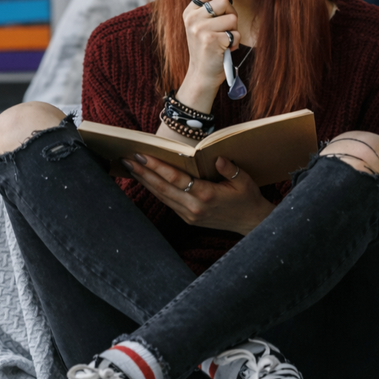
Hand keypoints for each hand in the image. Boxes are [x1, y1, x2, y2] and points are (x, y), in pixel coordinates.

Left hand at [122, 154, 274, 236]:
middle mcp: (194, 207)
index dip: (157, 167)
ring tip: (130, 167)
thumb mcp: (245, 181)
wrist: (251, 223)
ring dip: (145, 181)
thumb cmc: (247, 198)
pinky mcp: (188, 219)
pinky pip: (168, 202)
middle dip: (143, 173)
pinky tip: (146, 180)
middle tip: (126, 159)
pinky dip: (155, 190)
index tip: (142, 156)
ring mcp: (189, 215)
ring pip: (162, 196)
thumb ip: (230, 169)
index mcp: (207, 195)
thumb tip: (218, 158)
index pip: (176, 178)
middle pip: (162, 188)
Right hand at [176, 0, 238, 111]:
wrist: (202, 74)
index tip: (224, 5)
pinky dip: (235, 43)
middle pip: (224, 1)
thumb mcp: (201, 24)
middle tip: (224, 28)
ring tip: (224, 39)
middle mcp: (192, 19)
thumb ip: (209, 5)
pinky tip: (225, 49)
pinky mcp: (212, 41)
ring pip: (232, 17)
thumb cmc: (207, 47)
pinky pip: (236, 34)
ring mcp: (201, 29)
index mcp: (190, 12)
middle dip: (231, 14)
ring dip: (233, 30)